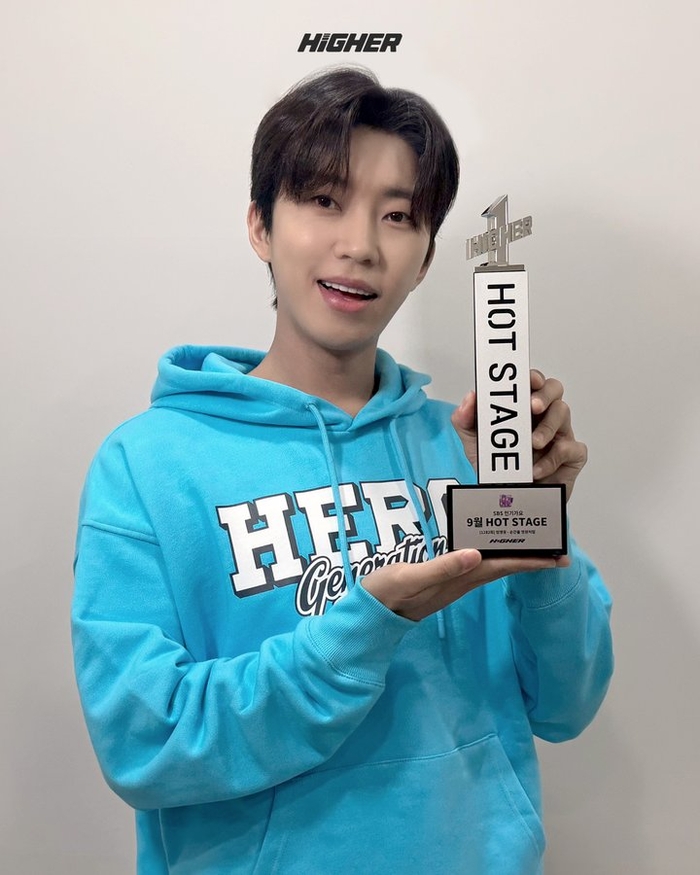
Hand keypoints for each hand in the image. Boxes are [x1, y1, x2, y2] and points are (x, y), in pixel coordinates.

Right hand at [361, 549, 562, 620]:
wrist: (370, 614)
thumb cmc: (387, 594)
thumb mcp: (410, 578)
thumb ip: (442, 567)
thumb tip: (476, 555)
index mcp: (459, 578)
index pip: (503, 567)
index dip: (531, 561)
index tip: (559, 558)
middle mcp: (462, 581)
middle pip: (505, 567)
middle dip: (532, 559)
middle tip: (558, 550)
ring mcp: (453, 582)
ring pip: (493, 567)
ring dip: (515, 557)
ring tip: (534, 547)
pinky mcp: (443, 579)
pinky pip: (477, 565)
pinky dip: (492, 555)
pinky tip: (492, 550)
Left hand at [451, 369, 587, 501]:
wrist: (510, 500)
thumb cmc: (498, 468)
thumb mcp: (474, 443)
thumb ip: (465, 420)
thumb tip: (471, 397)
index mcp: (523, 409)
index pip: (531, 382)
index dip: (531, 376)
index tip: (525, 380)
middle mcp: (543, 417)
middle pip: (554, 389)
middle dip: (545, 393)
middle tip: (532, 406)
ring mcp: (560, 435)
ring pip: (564, 413)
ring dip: (547, 427)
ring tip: (532, 443)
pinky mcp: (571, 456)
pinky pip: (570, 448)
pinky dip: (552, 459)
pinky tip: (535, 470)